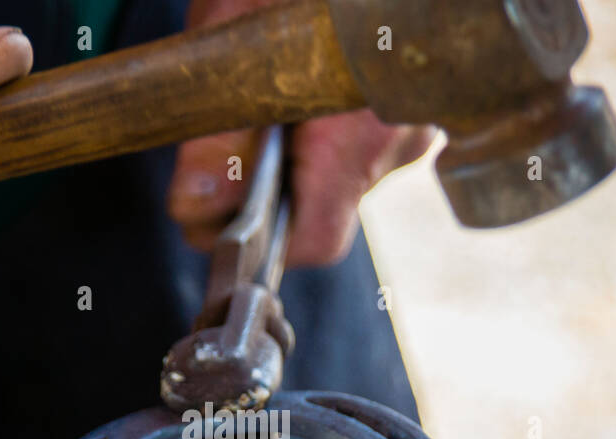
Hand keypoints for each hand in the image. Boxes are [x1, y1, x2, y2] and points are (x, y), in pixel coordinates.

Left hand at [167, 0, 435, 268]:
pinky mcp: (414, 111)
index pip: (314, 238)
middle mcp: (400, 137)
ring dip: (292, 153)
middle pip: (321, 209)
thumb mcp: (236, 23)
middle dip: (265, 185)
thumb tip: (200, 202)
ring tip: (268, 86)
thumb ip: (217, 122)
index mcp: (362, 126)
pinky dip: (320, 130)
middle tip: (224, 129)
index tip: (209, 204)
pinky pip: (359, 146)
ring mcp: (416, 127)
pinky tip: (304, 86)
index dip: (255, 237)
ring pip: (338, 178)